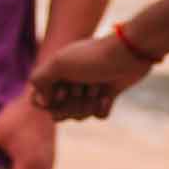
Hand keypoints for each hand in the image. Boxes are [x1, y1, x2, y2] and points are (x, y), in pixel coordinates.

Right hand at [32, 30, 152, 122]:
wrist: (129, 53)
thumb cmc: (93, 57)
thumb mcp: (59, 63)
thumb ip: (39, 79)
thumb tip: (43, 102)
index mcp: (56, 73)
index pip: (40, 100)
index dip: (50, 102)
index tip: (63, 91)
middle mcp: (70, 81)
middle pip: (59, 112)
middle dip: (72, 105)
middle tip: (83, 89)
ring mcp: (88, 89)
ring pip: (79, 115)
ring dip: (88, 104)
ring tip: (98, 88)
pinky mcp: (106, 96)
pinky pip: (97, 115)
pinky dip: (102, 108)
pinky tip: (108, 96)